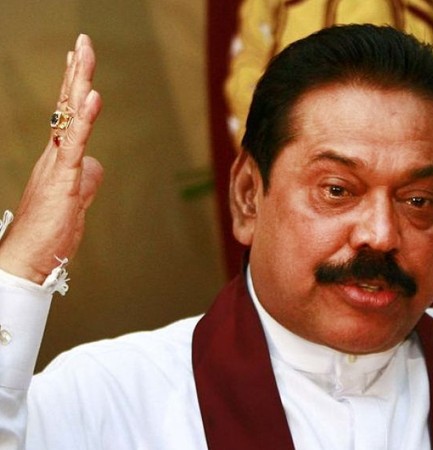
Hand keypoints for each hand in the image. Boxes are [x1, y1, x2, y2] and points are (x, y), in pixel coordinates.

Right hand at [0, 35, 102, 284]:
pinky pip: (75, 143)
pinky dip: (85, 119)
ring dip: (79, 83)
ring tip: (84, 53)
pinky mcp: (62, 179)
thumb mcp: (76, 200)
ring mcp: (57, 165)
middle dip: (76, 72)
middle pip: (66, 106)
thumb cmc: (51, 232)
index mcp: (57, 158)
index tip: (76, 58)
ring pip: (69, 117)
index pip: (66, 115)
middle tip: (82, 41)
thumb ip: (87, 179)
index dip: (73, 86)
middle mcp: (53, 155)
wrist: (30, 257)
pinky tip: (93, 97)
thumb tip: (96, 164)